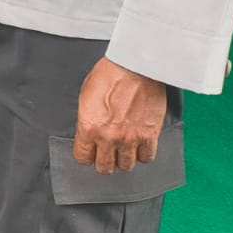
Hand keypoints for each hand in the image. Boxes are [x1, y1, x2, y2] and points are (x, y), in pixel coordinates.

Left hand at [73, 57, 166, 173]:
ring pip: (126, 165)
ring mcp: (130, 138)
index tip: (89, 153)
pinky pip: (147, 157)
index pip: (83, 157)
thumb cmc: (109, 75)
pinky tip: (140, 147)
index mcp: (89, 127)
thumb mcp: (86, 96)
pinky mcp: (149, 135)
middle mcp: (108, 137)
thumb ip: (87, 118)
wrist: (134, 66)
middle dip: (104, 162)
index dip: (86, 156)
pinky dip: (143, 154)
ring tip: (123, 152)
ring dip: (124, 160)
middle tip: (106, 156)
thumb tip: (88, 131)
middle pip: (104, 166)